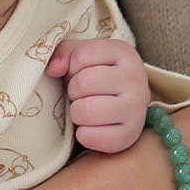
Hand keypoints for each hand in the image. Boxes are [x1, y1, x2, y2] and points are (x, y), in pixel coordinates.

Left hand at [47, 37, 148, 153]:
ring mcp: (136, 108)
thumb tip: (53, 69)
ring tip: (85, 110)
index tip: (80, 73)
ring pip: (86, 111)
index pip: (81, 57)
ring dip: (76, 113)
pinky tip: (91, 127)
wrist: (123, 106)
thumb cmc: (95, 76)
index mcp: (124, 53)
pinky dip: (83, 135)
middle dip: (73, 91)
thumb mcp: (80, 56)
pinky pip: (92, 137)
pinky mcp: (130, 134)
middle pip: (83, 84)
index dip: (70, 68)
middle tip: (82, 95)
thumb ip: (62, 53)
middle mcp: (136, 78)